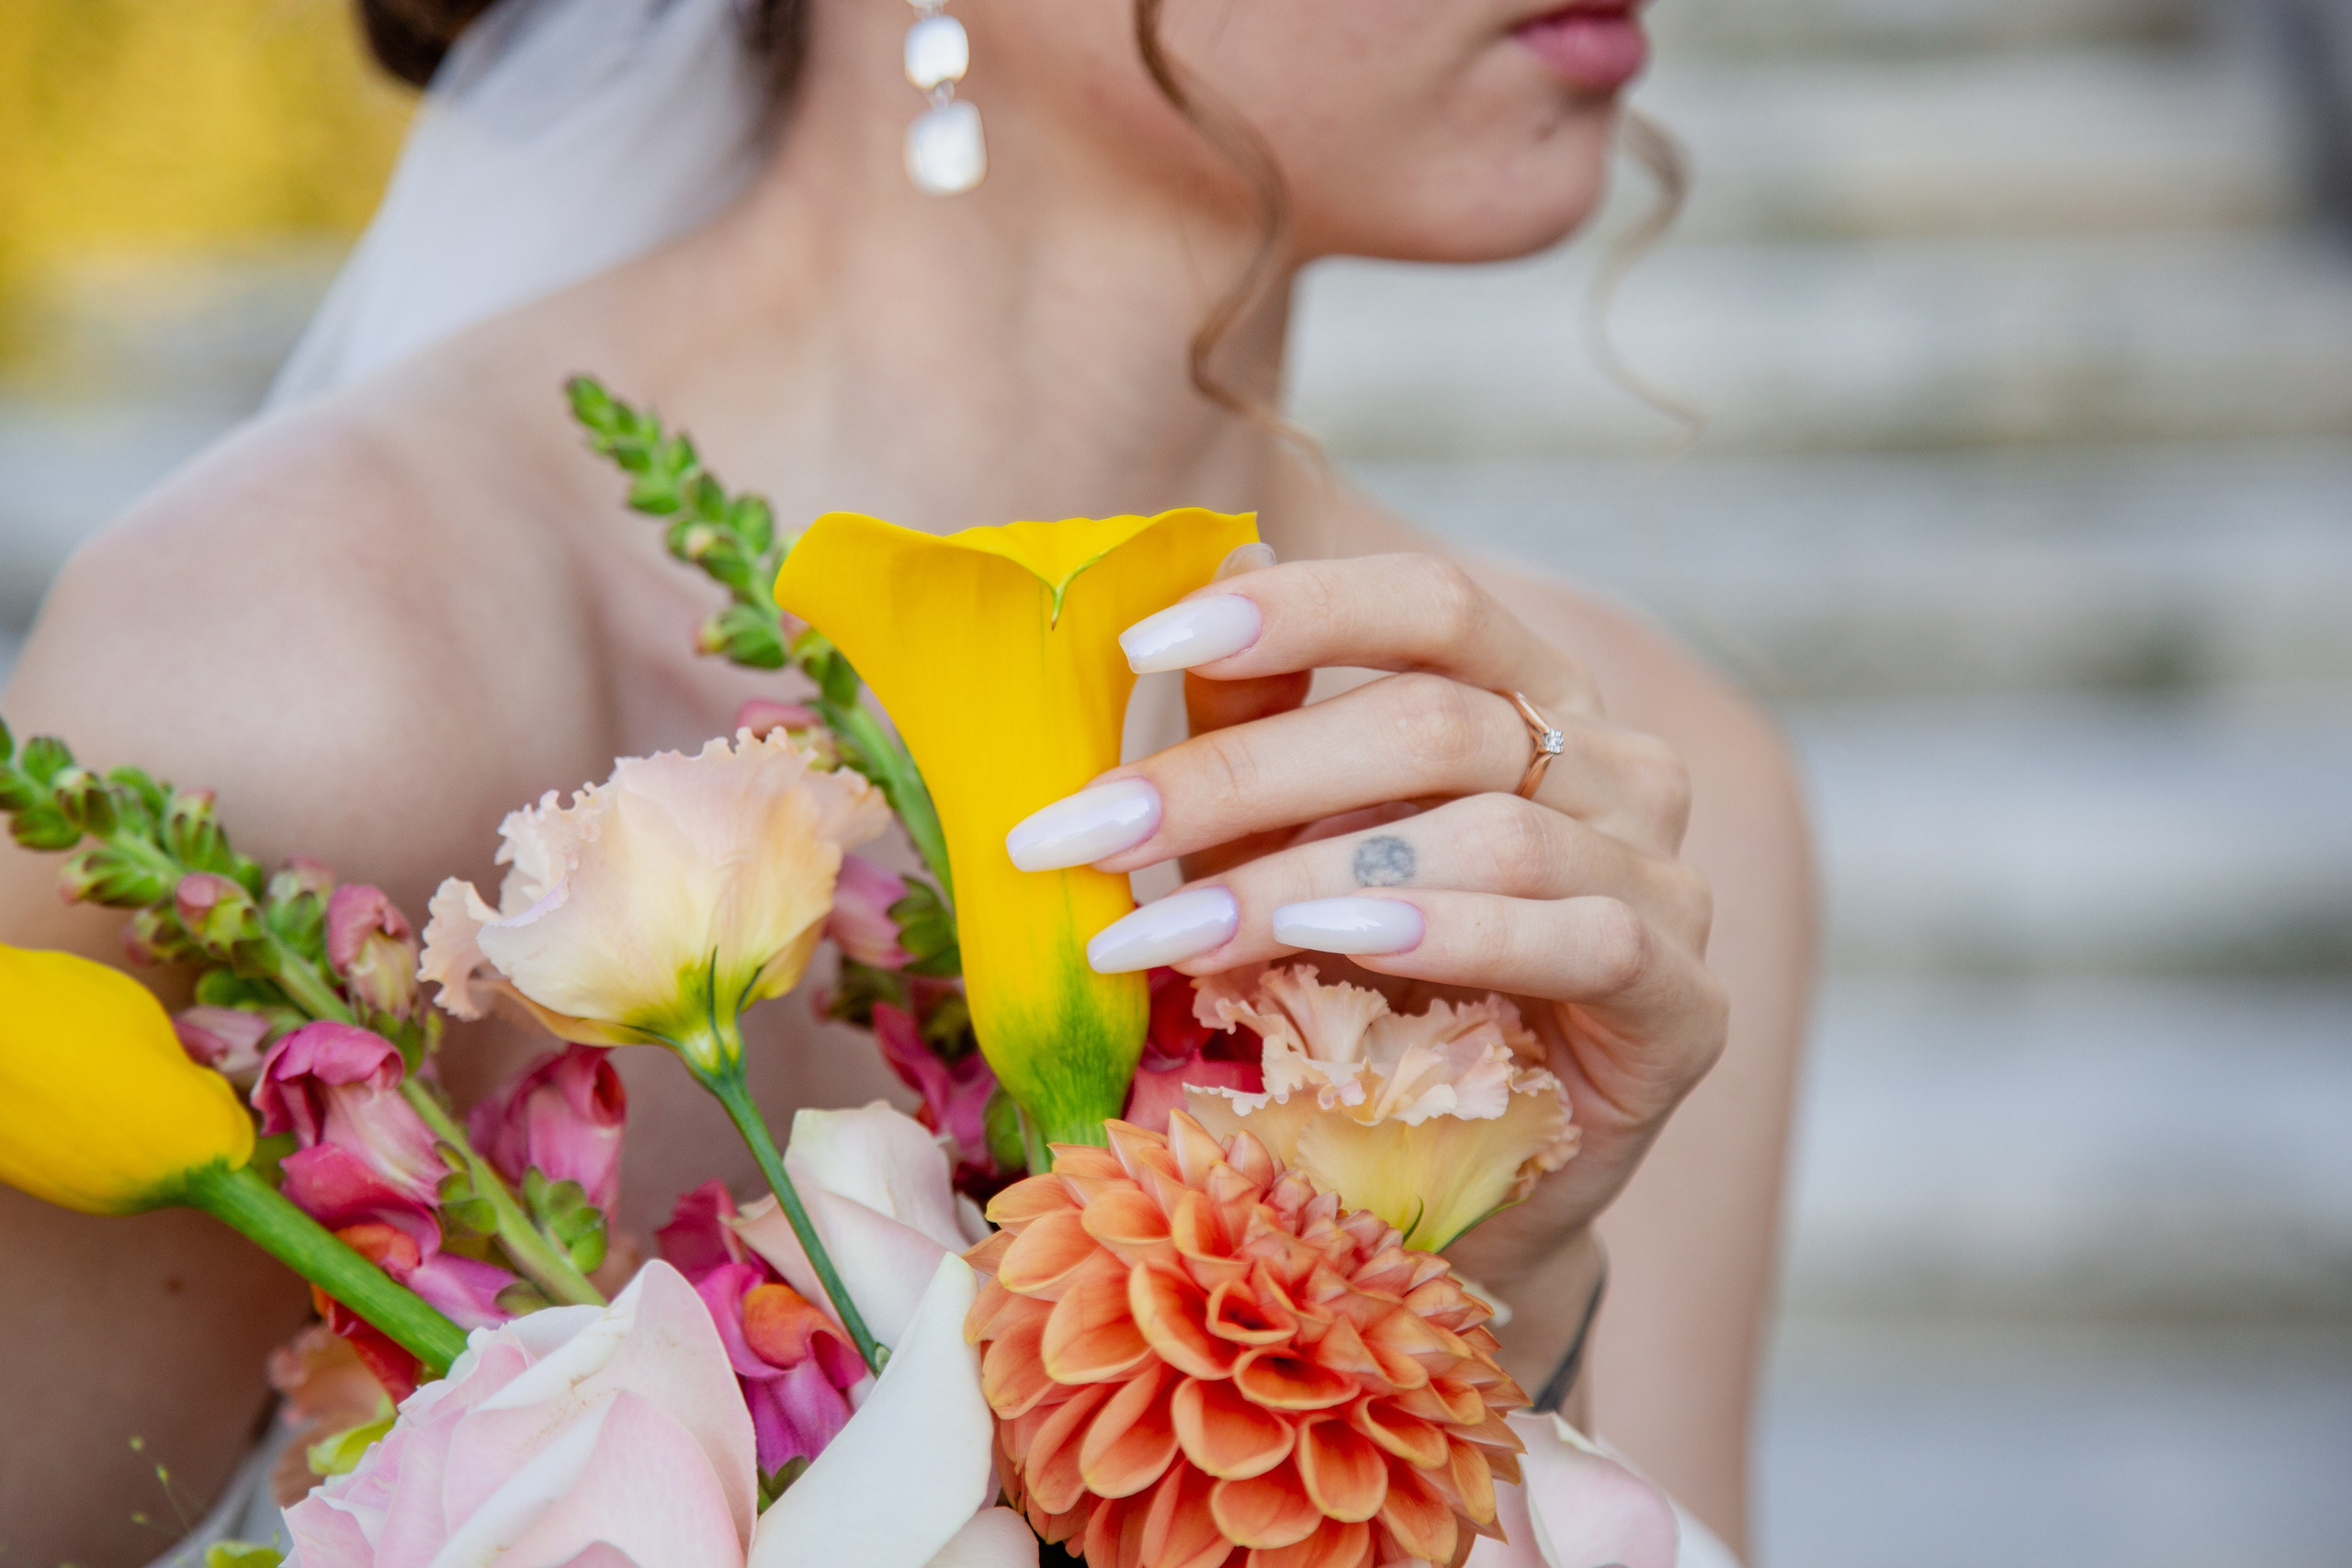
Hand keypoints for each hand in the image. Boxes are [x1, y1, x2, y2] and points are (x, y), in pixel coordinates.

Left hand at [1006, 553, 1726, 1289]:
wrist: (1468, 1182)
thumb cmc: (1373, 994)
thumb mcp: (1290, 846)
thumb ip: (1264, 724)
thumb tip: (1217, 567)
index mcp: (1531, 696)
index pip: (1432, 603)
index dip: (1296, 608)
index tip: (1141, 646)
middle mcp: (1617, 764)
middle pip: (1433, 722)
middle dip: (1238, 778)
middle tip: (1090, 833)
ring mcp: (1664, 879)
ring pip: (1491, 833)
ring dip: (1304, 882)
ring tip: (1170, 932)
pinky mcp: (1684, 1004)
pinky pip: (1581, 939)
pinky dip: (1452, 936)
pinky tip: (1338, 949)